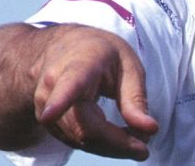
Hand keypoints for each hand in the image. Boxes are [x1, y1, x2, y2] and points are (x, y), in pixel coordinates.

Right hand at [31, 25, 159, 159]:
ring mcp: (44, 109)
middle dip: (118, 143)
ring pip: (81, 140)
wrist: (65, 49)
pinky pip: (78, 141)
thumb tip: (150, 130)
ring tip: (138, 138)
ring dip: (113, 146)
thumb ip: (135, 98)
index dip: (58, 102)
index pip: (66, 86)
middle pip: (85, 128)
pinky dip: (102, 144)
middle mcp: (52, 88)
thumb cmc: (101, 54)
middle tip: (146, 146)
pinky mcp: (48, 125)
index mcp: (77, 66)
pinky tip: (119, 137)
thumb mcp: (128, 65)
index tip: (49, 115)